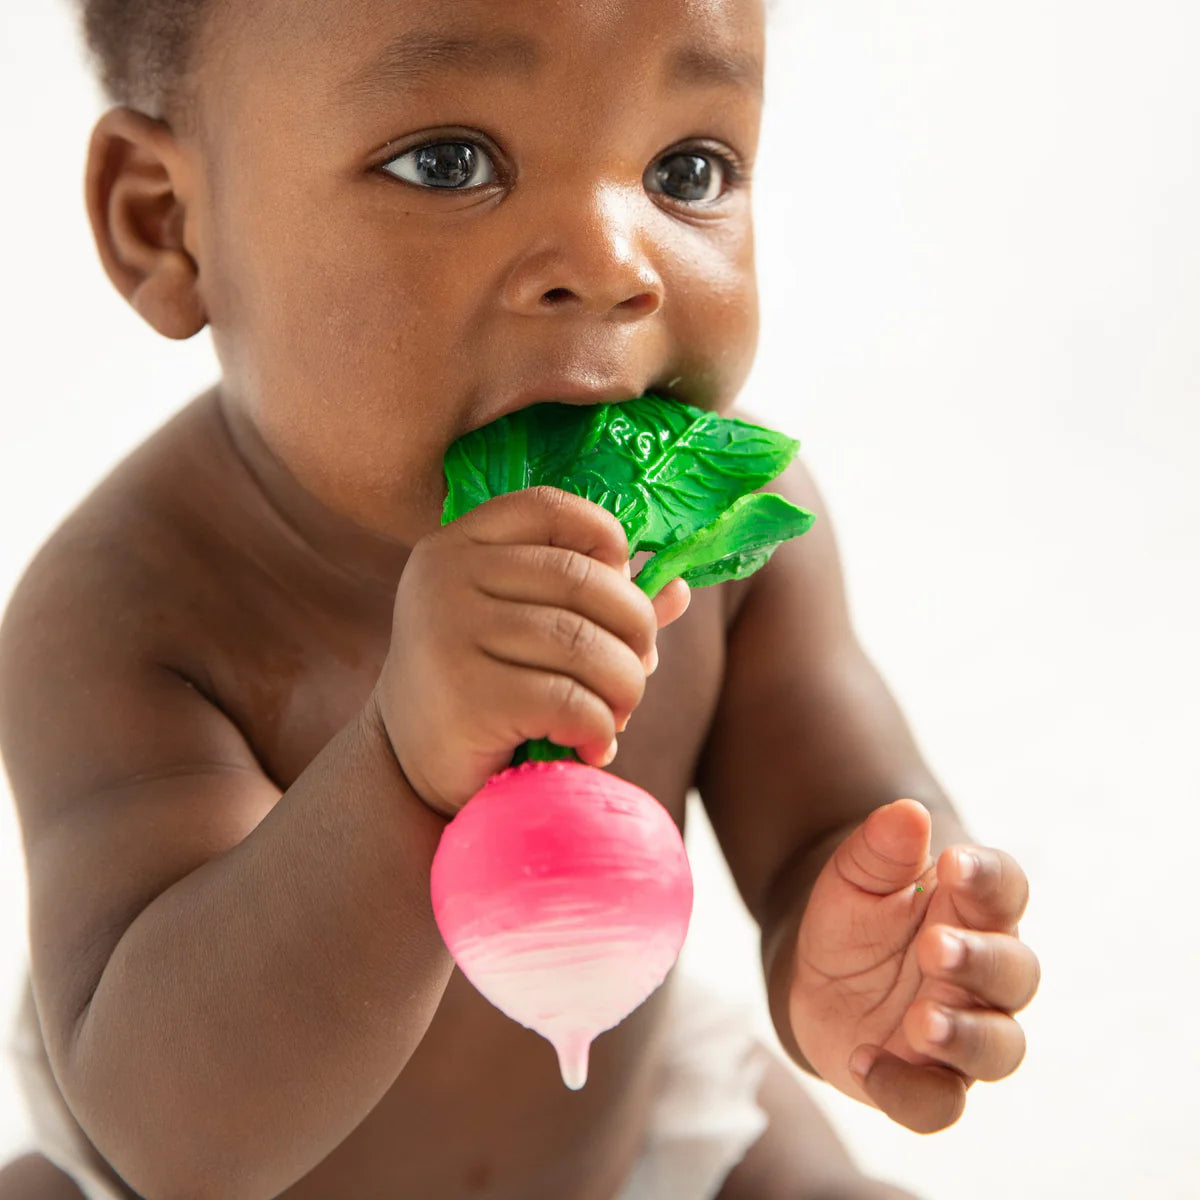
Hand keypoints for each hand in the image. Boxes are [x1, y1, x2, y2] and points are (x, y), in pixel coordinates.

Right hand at [372, 486, 690, 817]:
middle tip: (634, 674)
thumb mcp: (530, 630)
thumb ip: (595, 604)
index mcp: (459, 544)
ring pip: (586, 645)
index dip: (607, 541)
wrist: (408, 767)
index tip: (621, 589)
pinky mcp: (465, 695)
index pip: (551, 508)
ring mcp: (449, 632)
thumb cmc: (483, 687)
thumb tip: (677, 588)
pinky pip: (570, 701)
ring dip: (624, 688)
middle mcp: (447, 577)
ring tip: (616, 715)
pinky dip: (599, 728)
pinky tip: (589, 745)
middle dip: (635, 633)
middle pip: (585, 581)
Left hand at [785, 799, 1039, 1131]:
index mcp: (974, 910)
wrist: (817, 975)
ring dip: (966, 1036)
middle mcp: (984, 974)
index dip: (988, 876)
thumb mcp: (853, 875)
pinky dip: (908, 1090)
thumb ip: (879, 847)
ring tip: (922, 1020)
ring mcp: (964, 1030)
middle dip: (980, 961)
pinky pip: (939, 1103)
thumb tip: (906, 813)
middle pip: (1015, 971)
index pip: (1005, 889)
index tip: (953, 862)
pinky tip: (864, 1061)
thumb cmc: (854, 915)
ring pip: (999, 1047)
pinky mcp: (930, 1080)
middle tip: (935, 946)